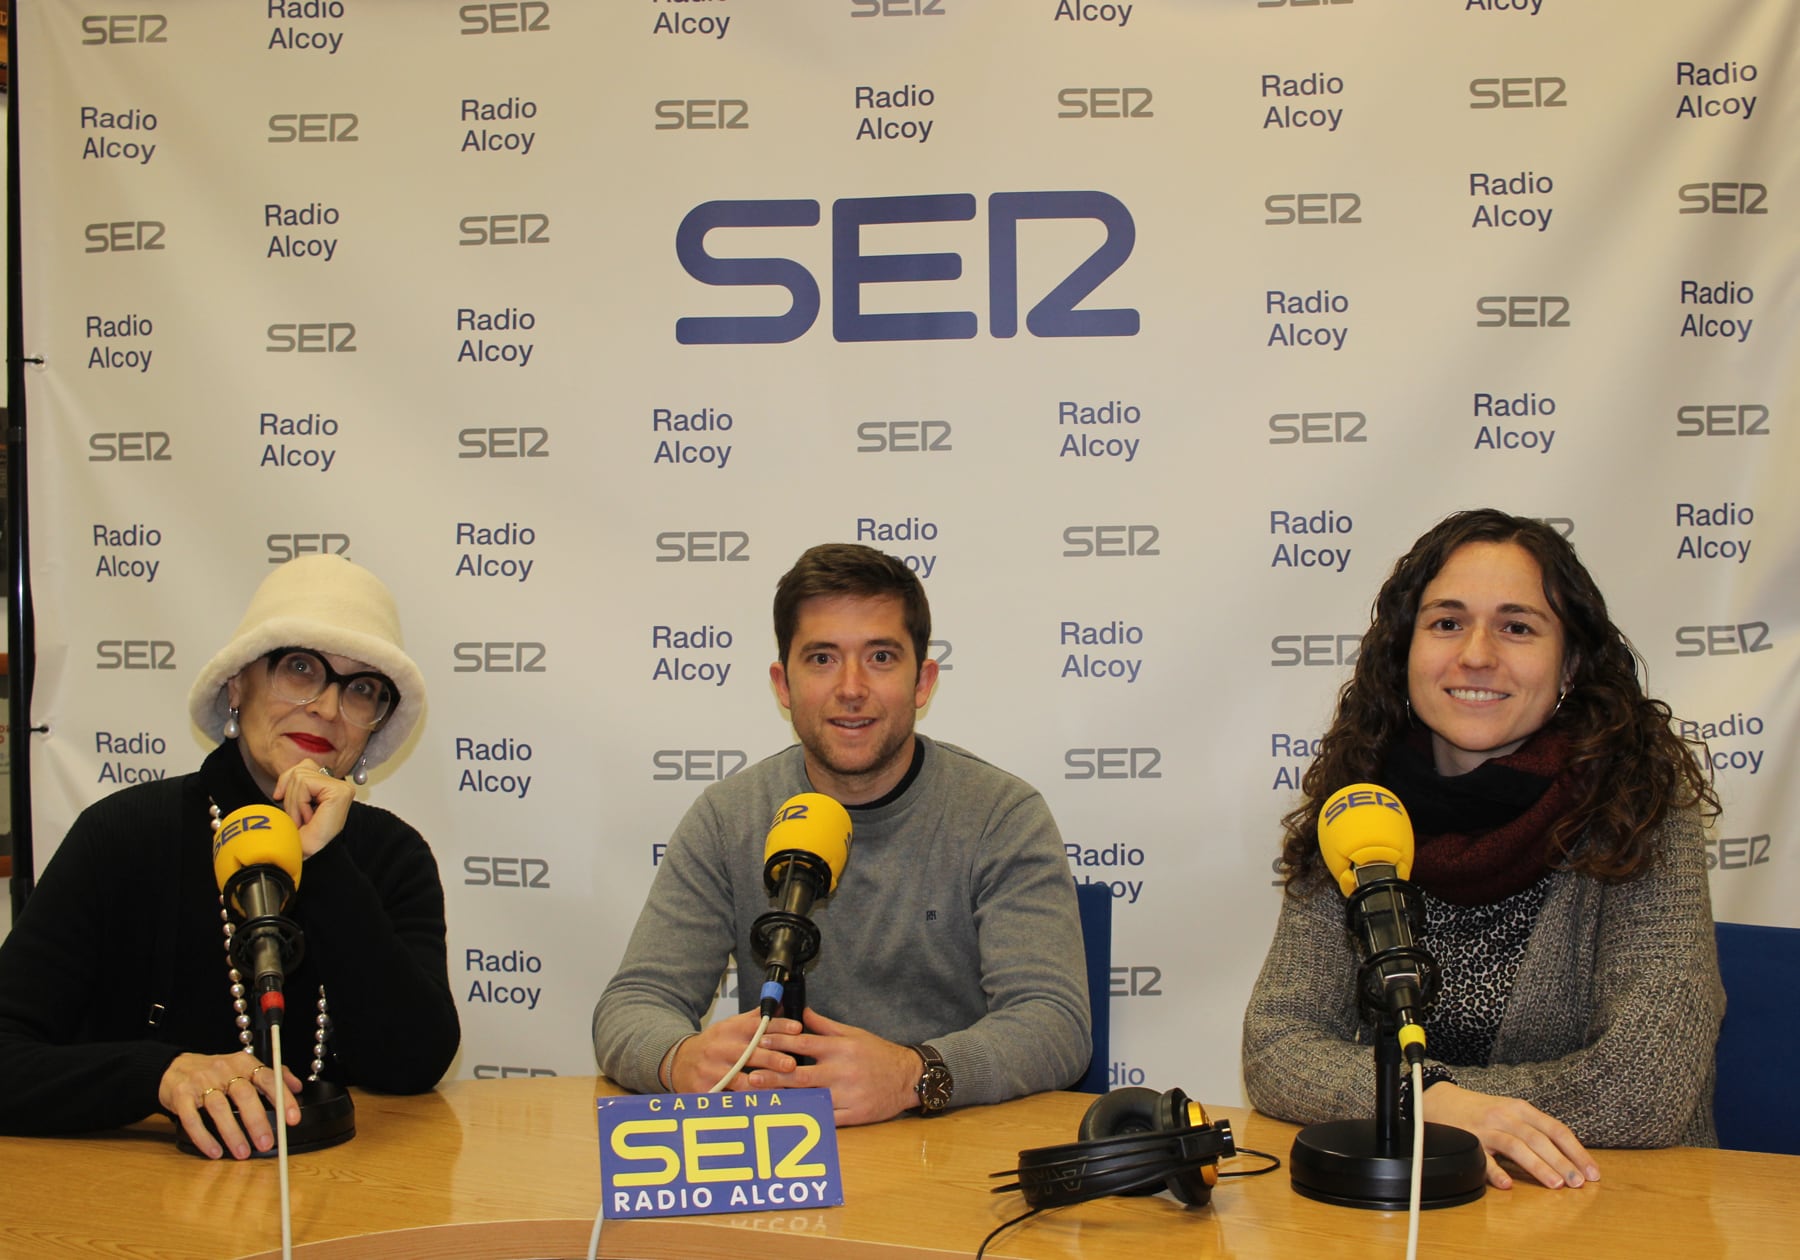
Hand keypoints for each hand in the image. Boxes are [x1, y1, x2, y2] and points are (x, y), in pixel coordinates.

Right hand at [158, 1050, 303, 1159]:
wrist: (174, 1068)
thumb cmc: (215, 1072)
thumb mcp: (244, 1067)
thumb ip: (271, 1076)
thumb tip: (297, 1087)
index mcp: (243, 1062)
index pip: (268, 1078)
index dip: (282, 1098)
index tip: (292, 1119)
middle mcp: (223, 1069)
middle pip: (244, 1095)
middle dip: (258, 1121)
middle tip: (267, 1143)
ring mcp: (201, 1082)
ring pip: (219, 1108)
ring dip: (232, 1133)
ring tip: (243, 1152)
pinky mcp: (181, 1096)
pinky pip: (192, 1119)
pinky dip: (204, 1137)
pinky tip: (214, 1151)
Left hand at [272, 759, 356, 856]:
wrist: (307, 856)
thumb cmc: (302, 837)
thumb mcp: (293, 803)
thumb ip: (292, 784)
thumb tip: (285, 778)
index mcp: (329, 787)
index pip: (303, 767)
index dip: (286, 783)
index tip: (282, 801)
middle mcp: (339, 785)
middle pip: (299, 770)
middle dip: (290, 796)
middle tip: (299, 818)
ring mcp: (342, 787)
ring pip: (300, 775)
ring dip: (294, 802)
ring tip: (304, 819)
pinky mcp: (340, 792)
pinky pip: (305, 783)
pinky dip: (298, 802)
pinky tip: (308, 817)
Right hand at [667, 1010, 803, 1093]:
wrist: (679, 1061)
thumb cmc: (713, 1044)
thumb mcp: (731, 1026)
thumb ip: (755, 1018)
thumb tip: (779, 1003)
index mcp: (730, 1029)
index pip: (757, 1025)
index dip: (778, 1026)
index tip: (797, 1028)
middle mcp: (721, 1047)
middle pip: (749, 1052)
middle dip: (772, 1058)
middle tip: (791, 1064)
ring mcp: (712, 1069)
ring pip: (739, 1079)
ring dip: (761, 1084)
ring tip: (780, 1089)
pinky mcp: (705, 1088)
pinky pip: (727, 1097)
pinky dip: (743, 1102)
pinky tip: (758, 1104)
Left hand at [747, 1007, 921, 1125]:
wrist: (908, 1078)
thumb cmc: (878, 1054)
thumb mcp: (853, 1034)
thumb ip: (825, 1026)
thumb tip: (802, 1012)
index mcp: (840, 1048)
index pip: (804, 1043)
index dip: (780, 1041)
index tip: (761, 1041)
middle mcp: (842, 1070)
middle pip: (801, 1073)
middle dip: (774, 1074)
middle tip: (752, 1076)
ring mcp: (847, 1094)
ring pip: (810, 1098)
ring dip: (785, 1099)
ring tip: (763, 1100)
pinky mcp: (853, 1114)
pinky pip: (826, 1117)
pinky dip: (807, 1117)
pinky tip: (790, 1118)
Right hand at [1422, 1082, 1600, 1189]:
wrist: (1440, 1100)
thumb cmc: (1481, 1111)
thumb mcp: (1510, 1112)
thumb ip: (1535, 1130)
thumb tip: (1568, 1158)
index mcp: (1521, 1109)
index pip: (1556, 1130)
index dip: (1577, 1151)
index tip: (1592, 1172)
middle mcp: (1506, 1116)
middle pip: (1540, 1139)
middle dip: (1563, 1162)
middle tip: (1579, 1183)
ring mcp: (1486, 1128)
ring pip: (1517, 1146)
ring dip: (1539, 1166)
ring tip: (1555, 1185)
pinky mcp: (1468, 1140)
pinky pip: (1484, 1158)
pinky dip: (1496, 1171)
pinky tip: (1508, 1184)